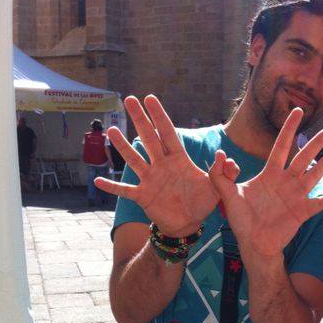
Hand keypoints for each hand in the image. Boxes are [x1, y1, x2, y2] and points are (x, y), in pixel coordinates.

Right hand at [94, 95, 219, 236]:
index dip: (159, 116)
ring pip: (134, 159)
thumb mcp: (216, 187)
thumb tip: (224, 155)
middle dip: (139, 119)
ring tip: (111, 130)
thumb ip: (220, 172)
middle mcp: (161, 165)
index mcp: (178, 160)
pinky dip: (112, 186)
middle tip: (129, 99)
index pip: (168, 133)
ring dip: (122, 146)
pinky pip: (124, 190)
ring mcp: (150, 179)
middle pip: (148, 138)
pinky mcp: (142, 196)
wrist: (189, 224)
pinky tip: (98, 180)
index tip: (150, 98)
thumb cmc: (201, 203)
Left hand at [208, 107, 322, 257]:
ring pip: (316, 173)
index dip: (289, 129)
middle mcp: (286, 181)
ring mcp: (296, 196)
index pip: (281, 146)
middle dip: (318, 140)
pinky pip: (322, 203)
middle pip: (305, 155)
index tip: (298, 111)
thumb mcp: (228, 196)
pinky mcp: (303, 212)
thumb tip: (218, 154)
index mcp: (270, 174)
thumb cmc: (241, 220)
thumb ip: (221, 176)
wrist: (253, 244)